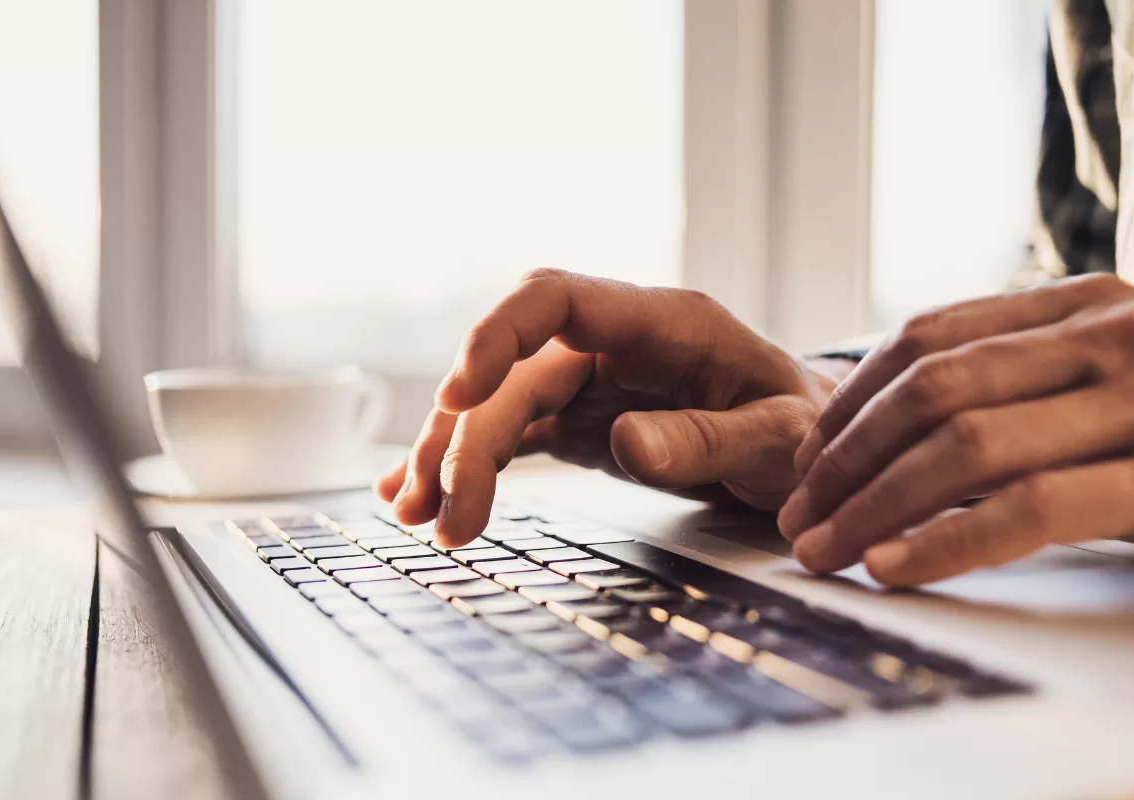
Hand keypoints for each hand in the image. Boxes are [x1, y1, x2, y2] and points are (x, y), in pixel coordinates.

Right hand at [376, 269, 841, 546]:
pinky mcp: (579, 419)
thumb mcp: (780, 437)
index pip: (556, 298)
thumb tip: (624, 444)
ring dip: (451, 455)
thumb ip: (707, 438)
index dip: (497, 335)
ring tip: (417, 516)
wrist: (809, 444)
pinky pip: (511, 433)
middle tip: (443, 514)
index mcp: (662, 323)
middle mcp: (612, 343)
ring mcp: (590, 381)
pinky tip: (423, 496)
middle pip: (512, 370)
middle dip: (466, 436)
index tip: (460, 392)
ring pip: (498, 404)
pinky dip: (468, 464)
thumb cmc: (804, 427)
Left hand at [777, 273, 1133, 585]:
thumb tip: (894, 437)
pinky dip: (947, 541)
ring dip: (873, 505)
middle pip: (931, 389)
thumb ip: (1024, 384)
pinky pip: (1031, 507)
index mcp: (1083, 305)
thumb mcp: (1107, 381)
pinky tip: (890, 565)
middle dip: (845, 458)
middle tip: (798, 516)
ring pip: (965, 443)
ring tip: (824, 549)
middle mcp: (1109, 335)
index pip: (929, 337)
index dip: (850, 400)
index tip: (805, 458)